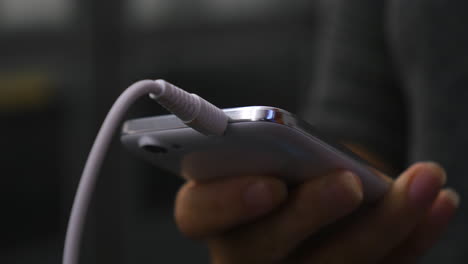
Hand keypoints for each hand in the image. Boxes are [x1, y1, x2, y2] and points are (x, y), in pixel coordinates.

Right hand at [174, 162, 458, 263]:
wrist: (308, 190)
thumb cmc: (279, 159)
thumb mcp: (265, 148)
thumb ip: (275, 147)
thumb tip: (330, 159)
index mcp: (215, 210)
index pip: (196, 214)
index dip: (227, 204)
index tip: (269, 185)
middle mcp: (244, 251)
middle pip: (264, 250)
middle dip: (309, 215)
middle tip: (348, 183)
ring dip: (385, 224)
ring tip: (425, 182)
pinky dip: (411, 239)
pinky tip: (438, 205)